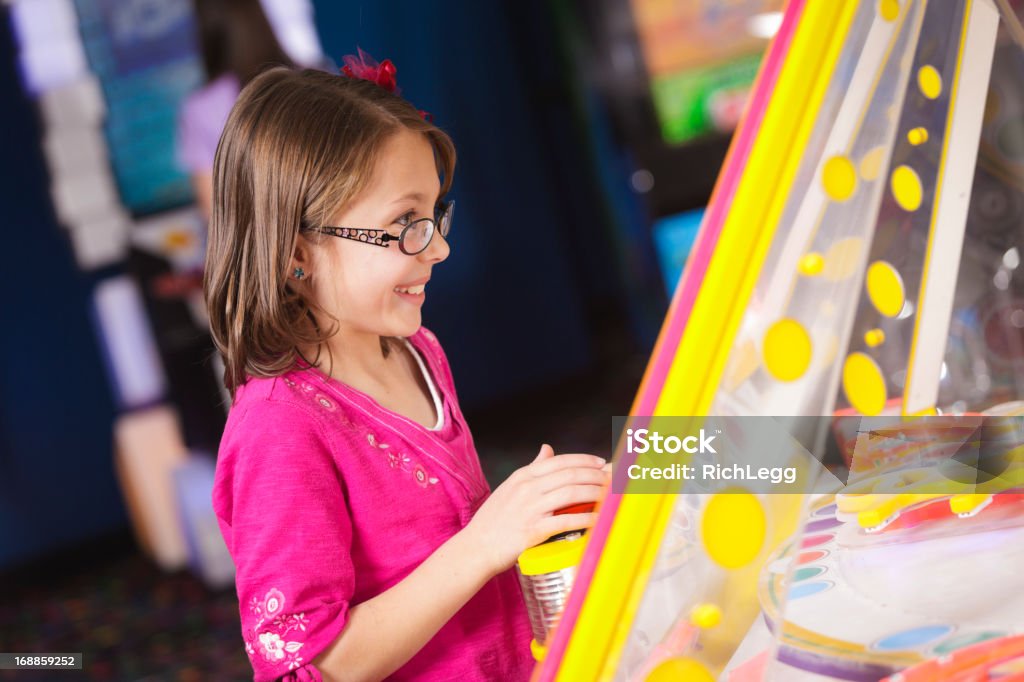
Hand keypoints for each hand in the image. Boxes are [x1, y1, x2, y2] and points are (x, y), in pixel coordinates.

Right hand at [463, 444, 610, 576]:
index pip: (559, 461)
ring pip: (571, 493)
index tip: (602, 463)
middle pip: (570, 474)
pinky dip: (585, 518)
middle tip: (613, 479)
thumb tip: (547, 449)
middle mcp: (527, 488)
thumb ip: (532, 468)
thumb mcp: (510, 487)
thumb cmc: (494, 520)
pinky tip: (598, 519)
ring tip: (610, 496)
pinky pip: (566, 520)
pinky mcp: (534, 530)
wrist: (476, 547)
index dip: (584, 460)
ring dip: (595, 492)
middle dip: (596, 475)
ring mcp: (530, 508)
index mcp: (523, 476)